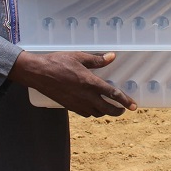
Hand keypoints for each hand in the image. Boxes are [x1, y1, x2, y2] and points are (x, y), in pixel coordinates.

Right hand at [9, 50, 136, 116]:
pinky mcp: (69, 106)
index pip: (113, 94)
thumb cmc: (58, 62)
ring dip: (105, 112)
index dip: (125, 101)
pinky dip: (92, 112)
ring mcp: (77, 103)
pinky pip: (85, 113)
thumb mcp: (79, 57)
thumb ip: (97, 60)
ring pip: (96, 113)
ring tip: (109, 107)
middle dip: (118, 111)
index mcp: (90, 83)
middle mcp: (85, 96)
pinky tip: (93, 107)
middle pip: (107, 109)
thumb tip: (112, 57)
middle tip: (123, 110)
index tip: (133, 106)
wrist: (38, 73)